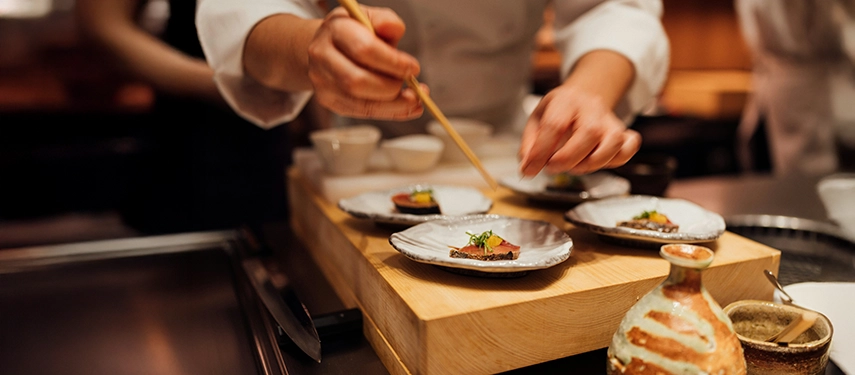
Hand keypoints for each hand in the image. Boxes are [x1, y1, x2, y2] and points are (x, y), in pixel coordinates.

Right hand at [307, 6, 424, 119]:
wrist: (326, 46)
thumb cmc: (354, 32)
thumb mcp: (369, 17)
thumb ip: (385, 20)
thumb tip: (395, 29)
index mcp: (334, 30)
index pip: (363, 49)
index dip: (393, 62)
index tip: (414, 68)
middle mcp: (322, 57)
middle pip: (357, 81)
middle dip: (391, 87)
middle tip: (410, 84)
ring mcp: (322, 82)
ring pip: (360, 103)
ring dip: (394, 105)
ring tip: (414, 99)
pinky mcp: (329, 101)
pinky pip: (362, 112)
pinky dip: (389, 112)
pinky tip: (405, 107)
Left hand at [518, 85, 640, 176]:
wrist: (584, 95)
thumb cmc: (558, 111)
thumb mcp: (537, 120)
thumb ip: (529, 145)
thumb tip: (528, 168)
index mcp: (565, 100)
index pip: (555, 125)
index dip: (541, 152)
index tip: (530, 169)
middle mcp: (592, 107)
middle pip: (589, 132)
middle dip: (568, 158)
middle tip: (552, 168)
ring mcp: (610, 120)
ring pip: (613, 142)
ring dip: (592, 163)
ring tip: (574, 167)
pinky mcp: (622, 132)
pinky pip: (629, 148)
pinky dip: (616, 160)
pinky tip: (597, 161)